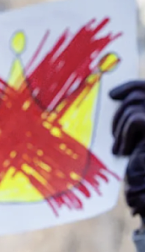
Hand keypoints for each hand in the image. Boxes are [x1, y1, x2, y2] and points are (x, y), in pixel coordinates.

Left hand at [113, 81, 144, 218]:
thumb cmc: (140, 164)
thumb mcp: (135, 136)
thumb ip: (132, 116)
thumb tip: (113, 97)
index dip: (130, 87)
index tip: (111, 94)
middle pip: (140, 94)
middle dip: (120, 110)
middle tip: (112, 132)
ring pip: (133, 108)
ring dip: (119, 128)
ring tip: (119, 148)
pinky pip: (136, 120)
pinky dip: (124, 135)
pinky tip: (123, 152)